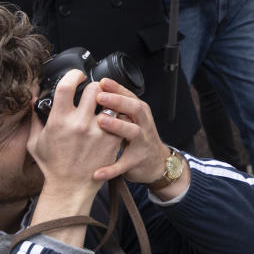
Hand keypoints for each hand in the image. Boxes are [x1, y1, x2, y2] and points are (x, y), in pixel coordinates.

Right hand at [27, 70, 123, 202]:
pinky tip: (113, 118)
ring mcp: (98, 131)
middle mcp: (79, 124)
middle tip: (94, 92)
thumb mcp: (35, 142)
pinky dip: (118, 115)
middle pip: (94, 88)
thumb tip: (35, 99)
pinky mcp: (112, 140)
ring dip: (108, 100)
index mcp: (59, 120)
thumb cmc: (52, 165)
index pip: (67, 86)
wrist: (70, 187)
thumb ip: (35, 119)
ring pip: (110, 102)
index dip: (74, 74)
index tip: (78, 75)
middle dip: (95, 86)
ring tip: (104, 104)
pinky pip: (121, 117)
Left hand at [92, 78, 186, 193]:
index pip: (130, 95)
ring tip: (101, 121)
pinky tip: (97, 172)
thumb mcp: (132, 119)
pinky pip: (124, 165)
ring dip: (117, 125)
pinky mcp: (137, 161)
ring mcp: (142, 142)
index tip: (102, 82)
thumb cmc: (138, 137)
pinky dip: (111, 169)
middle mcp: (143, 124)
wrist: (157, 163)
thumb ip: (118, 107)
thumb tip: (96, 89)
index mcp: (140, 113)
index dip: (117, 88)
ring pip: (133, 132)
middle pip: (135, 108)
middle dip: (118, 101)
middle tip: (100, 97)